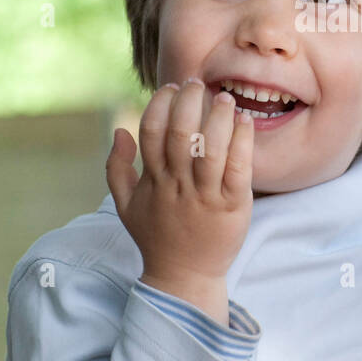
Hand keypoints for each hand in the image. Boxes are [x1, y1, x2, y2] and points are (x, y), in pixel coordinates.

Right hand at [105, 79, 253, 323]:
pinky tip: (244, 122)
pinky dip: (241, 141)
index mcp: (153, 181)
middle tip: (197, 83)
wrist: (184, 277)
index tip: (171, 87)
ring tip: (225, 99)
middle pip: (179, 134)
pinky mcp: (232, 206)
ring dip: (217, 118)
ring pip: (209, 149)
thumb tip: (119, 128)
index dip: (159, 105)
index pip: (150, 132)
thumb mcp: (125, 205)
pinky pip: (237, 168)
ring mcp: (205, 196)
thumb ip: (117, 167)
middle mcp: (177, 186)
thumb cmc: (156, 236)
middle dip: (188, 102)